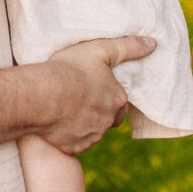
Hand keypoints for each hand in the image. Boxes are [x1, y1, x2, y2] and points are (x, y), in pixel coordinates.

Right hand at [38, 35, 154, 152]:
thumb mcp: (101, 49)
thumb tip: (152, 44)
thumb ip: (128, 47)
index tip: (95, 91)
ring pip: (92, 133)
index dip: (109, 97)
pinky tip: (56, 123)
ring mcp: (90, 137)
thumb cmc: (70, 70)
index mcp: (117, 100)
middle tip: (80, 100)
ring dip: (84, 125)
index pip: (121, 104)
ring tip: (65, 110)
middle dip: (99, 113)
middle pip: (107, 120)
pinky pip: (74, 144)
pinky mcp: (72, 148)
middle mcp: (107, 122)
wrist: (40, 96)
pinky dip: (68, 136)